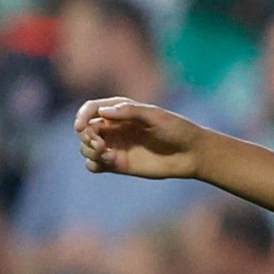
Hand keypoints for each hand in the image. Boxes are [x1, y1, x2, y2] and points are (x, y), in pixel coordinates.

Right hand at [77, 97, 204, 179]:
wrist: (192, 153)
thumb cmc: (177, 129)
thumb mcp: (155, 116)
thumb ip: (130, 111)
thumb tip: (102, 112)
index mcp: (120, 111)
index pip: (91, 109)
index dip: (81, 116)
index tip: (81, 126)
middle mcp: (114, 128)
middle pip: (85, 130)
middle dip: (86, 136)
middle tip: (100, 144)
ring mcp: (115, 146)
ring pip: (86, 147)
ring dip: (90, 150)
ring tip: (109, 154)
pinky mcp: (118, 164)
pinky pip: (94, 165)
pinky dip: (94, 163)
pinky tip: (110, 162)